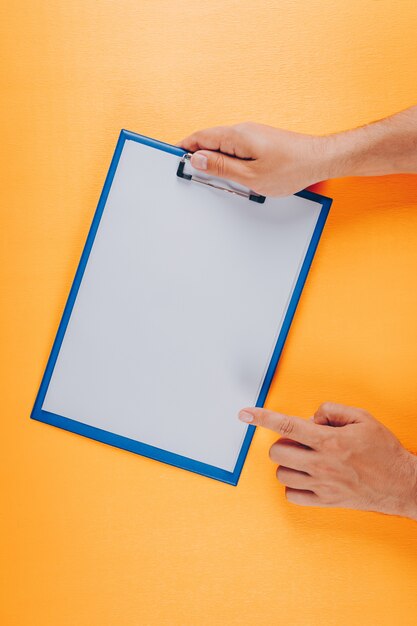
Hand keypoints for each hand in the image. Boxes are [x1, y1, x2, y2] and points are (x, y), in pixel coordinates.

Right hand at [178, 122, 328, 196]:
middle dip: (195, 156)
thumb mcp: (250, 176)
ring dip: (212, 161)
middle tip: (189, 175)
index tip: (173, 160)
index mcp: (236, 136)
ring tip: (211, 179)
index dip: (182, 148)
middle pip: (208, 141)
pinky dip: (226, 161)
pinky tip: (231, 175)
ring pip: (221, 146)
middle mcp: (242, 131)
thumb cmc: (290, 168)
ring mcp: (251, 135)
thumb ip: (221, 167)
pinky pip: (234, 149)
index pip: (199, 138)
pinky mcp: (259, 141)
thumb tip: (197, 159)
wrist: (319, 160)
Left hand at [238, 402, 416, 518]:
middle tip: (301, 442)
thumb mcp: (362, 417)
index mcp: (329, 440)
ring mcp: (321, 485)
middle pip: (277, 452)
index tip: (245, 414)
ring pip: (281, 474)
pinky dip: (293, 486)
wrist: (401, 483)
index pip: (286, 426)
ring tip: (306, 460)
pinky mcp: (325, 501)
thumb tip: (310, 418)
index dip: (262, 418)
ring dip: (287, 464)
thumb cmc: (383, 449)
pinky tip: (306, 478)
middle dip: (283, 443)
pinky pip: (292, 496)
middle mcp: (321, 464)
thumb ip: (331, 410)